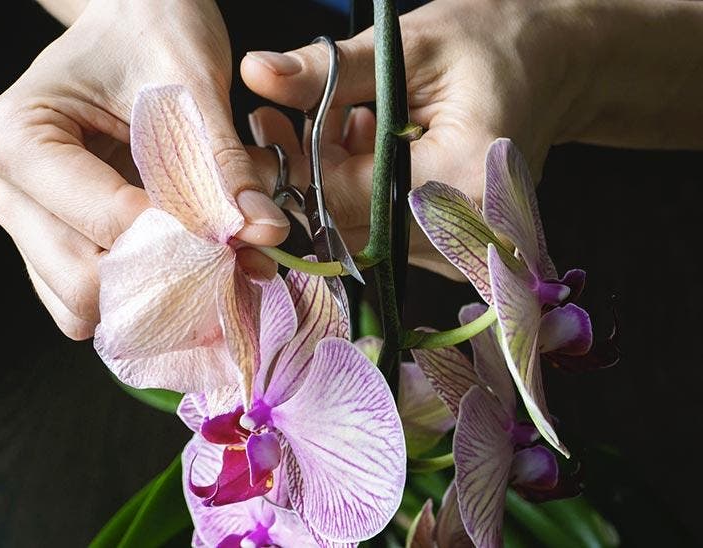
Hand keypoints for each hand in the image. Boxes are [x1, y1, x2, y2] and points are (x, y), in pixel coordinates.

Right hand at [0, 0, 288, 339]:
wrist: (137, 21)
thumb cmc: (151, 31)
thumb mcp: (192, 83)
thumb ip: (223, 162)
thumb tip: (263, 231)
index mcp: (18, 139)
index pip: (107, 223)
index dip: (184, 238)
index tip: (241, 234)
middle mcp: (9, 190)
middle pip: (84, 284)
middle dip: (170, 276)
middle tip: (235, 253)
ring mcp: (30, 224)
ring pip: (87, 305)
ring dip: (162, 293)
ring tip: (216, 255)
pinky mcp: (59, 243)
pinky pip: (99, 298)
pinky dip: (149, 294)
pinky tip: (194, 262)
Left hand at [240, 0, 598, 278]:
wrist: (553, 69)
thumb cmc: (494, 45)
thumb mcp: (410, 47)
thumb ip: (332, 70)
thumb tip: (256, 73)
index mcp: (460, 177)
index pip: (348, 198)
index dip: (296, 168)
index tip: (268, 128)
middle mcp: (464, 229)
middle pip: (349, 221)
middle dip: (309, 172)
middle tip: (282, 119)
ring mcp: (459, 245)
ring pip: (361, 228)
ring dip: (334, 177)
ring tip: (335, 117)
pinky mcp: (451, 245)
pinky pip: (383, 229)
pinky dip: (361, 189)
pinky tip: (367, 142)